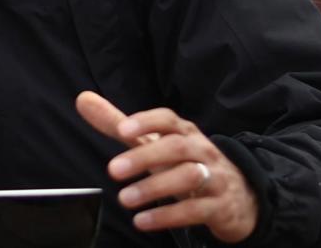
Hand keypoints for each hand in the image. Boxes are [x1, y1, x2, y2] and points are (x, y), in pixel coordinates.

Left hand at [75, 91, 257, 242]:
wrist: (238, 196)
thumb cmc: (185, 163)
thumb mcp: (154, 143)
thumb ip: (118, 124)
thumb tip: (83, 99)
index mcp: (185, 132)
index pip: (168, 119)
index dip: (147, 121)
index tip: (123, 128)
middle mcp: (201, 151)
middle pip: (176, 148)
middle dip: (144, 157)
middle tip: (113, 171)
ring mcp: (213, 178)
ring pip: (189, 177)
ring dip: (154, 188)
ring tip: (125, 199)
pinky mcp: (218, 207)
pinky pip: (196, 210)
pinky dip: (168, 216)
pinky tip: (142, 221)